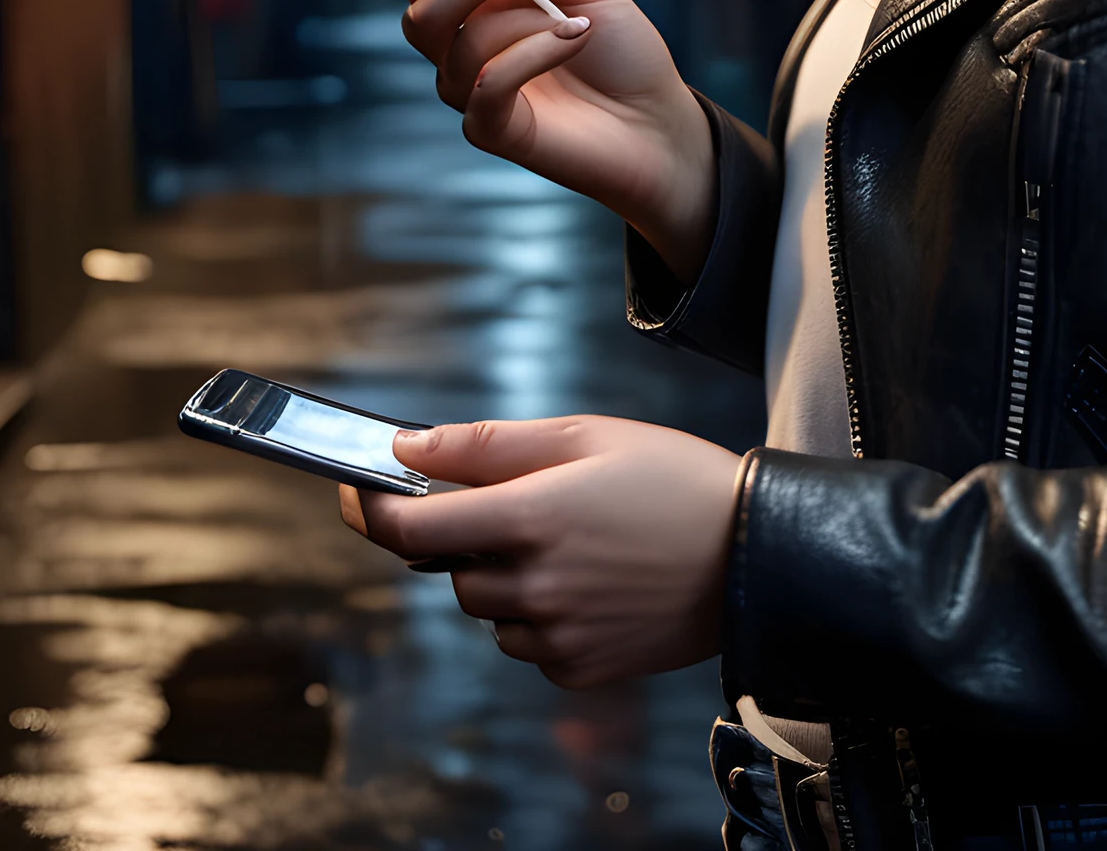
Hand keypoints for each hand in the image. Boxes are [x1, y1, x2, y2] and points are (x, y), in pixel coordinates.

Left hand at [338, 416, 740, 687]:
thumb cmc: (671, 479)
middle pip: (451, 570)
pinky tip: (588, 584)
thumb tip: (408, 448)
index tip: (354, 491)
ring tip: (571, 544)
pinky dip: (537, 618)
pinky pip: (525, 646)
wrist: (752, 553)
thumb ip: (488, 445)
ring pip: (485, 610)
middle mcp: (536, 584)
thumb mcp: (584, 436)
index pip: (411, 527)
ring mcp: (556, 635)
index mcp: (532, 516)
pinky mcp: (578, 670)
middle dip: (467, 538)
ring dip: (502, 579)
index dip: (370, 508)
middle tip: (523, 508)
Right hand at [380, 0, 714, 279]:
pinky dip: (534, 54)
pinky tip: (574, 41)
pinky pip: (487, 84)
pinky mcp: (490, 129)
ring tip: (573, 21)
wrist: (657, 116)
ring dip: (520, 22)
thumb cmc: (617, 45)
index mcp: (476, 0)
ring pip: (457, 45)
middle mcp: (463, 45)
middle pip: (418, 10)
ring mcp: (471, 90)